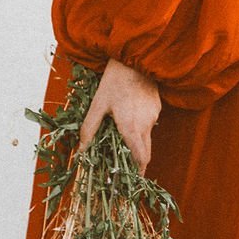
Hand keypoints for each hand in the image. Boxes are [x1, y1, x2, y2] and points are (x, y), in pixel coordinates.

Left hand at [77, 57, 161, 174]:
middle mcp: (147, 125)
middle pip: (146, 152)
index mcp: (132, 128)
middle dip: (137, 162)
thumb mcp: (98, 104)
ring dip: (137, 142)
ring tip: (122, 138)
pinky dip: (141, 127)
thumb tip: (81, 150)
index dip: (138, 172)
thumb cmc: (114, 81)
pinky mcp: (157, 106)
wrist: (135, 58)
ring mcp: (154, 115)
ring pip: (148, 137)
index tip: (132, 180)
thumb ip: (89, 128)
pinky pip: (150, 123)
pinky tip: (129, 117)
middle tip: (125, 166)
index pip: (141, 159)